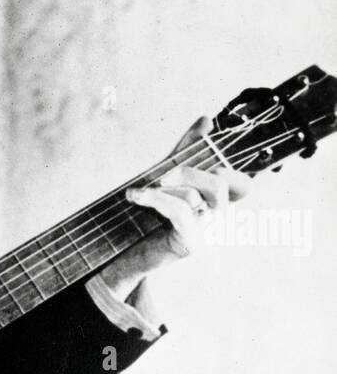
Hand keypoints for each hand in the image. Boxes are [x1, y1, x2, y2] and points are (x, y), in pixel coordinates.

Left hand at [98, 116, 253, 300]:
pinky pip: (179, 211)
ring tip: (136, 193)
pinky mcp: (192, 244)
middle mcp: (222, 220)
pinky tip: (136, 196)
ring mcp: (209, 234)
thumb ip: (187, 151)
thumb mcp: (169, 179)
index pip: (244, 184)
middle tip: (160, 176)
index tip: (207, 155)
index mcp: (221, 205)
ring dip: (161, 189)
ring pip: (195, 195)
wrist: (129, 255)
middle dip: (187, 171)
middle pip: (221, 182)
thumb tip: (207, 119)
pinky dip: (155, 199)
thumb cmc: (152, 216)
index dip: (232, 165)